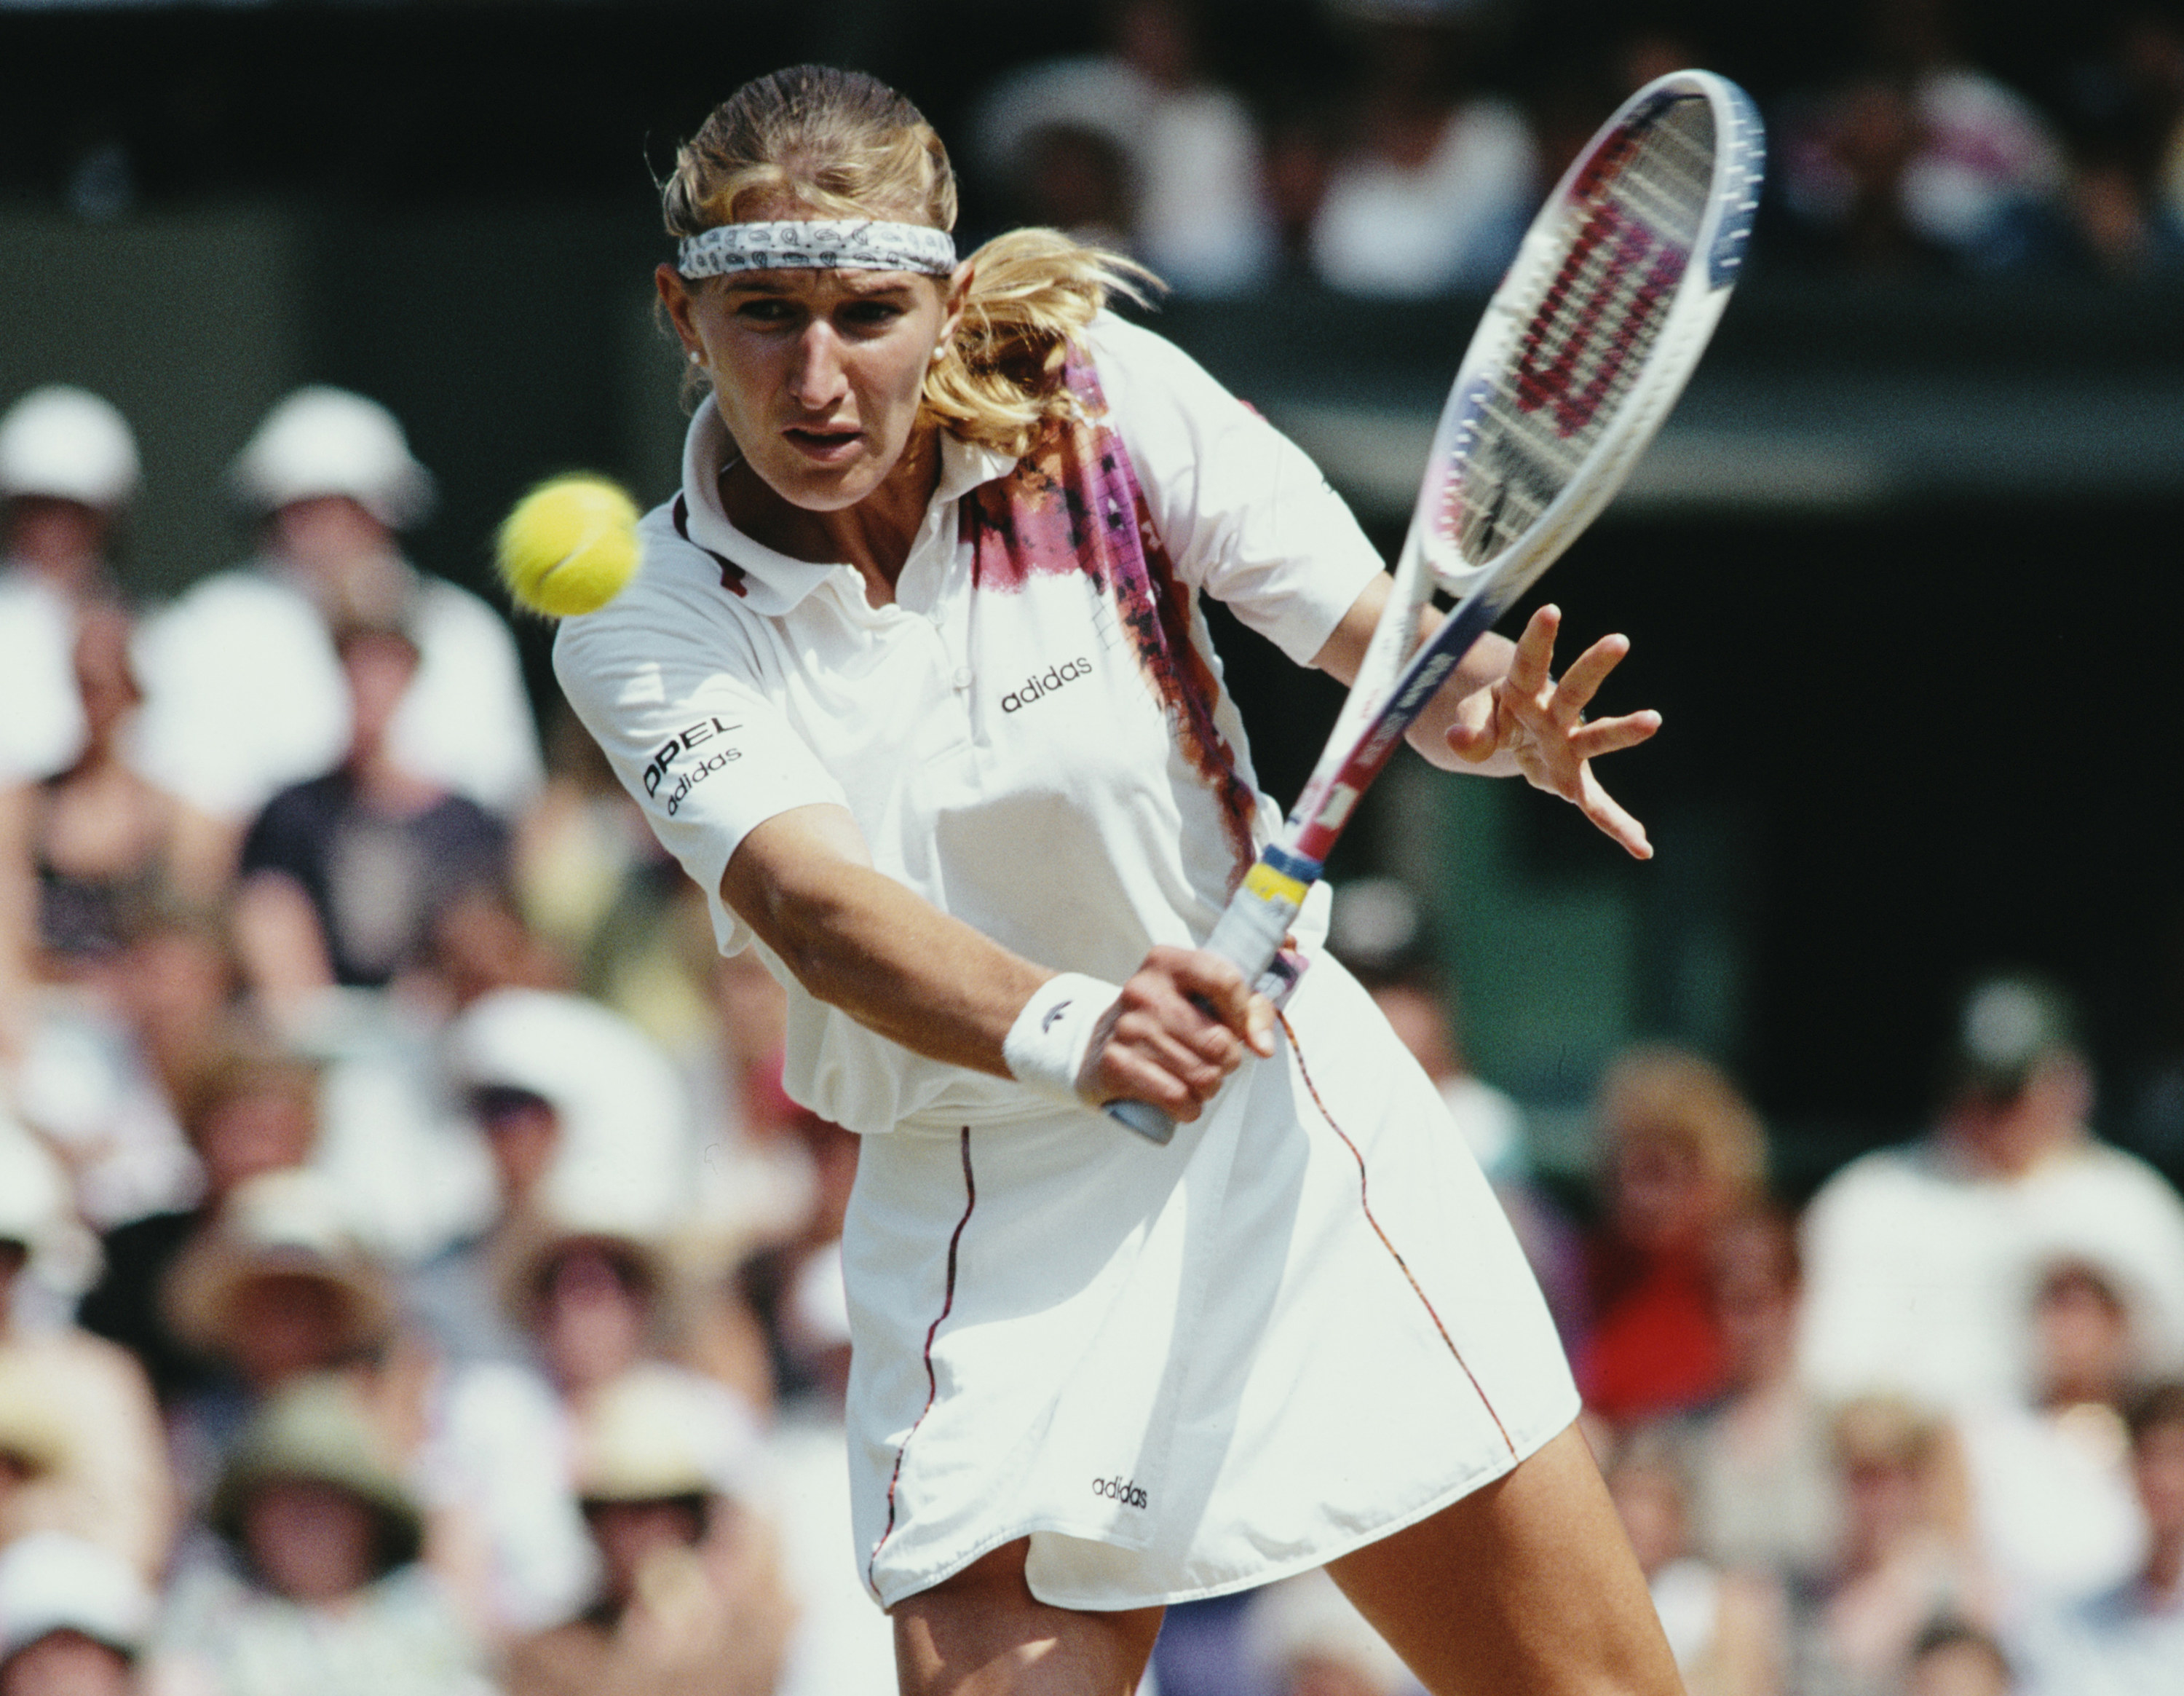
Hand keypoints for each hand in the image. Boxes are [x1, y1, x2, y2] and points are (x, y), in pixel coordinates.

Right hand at [1079, 945, 1277, 1121]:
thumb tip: (1263, 1046)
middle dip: (1228, 1061)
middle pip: (1218, 1040)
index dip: (1245, 1013)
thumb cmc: (1167, 1020)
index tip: (1241, 1029)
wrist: (1100, 1045)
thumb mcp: (1202, 999)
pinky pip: (1176, 1098)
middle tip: (1215, 1060)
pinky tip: (1182, 1098)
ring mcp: (1127, 1028)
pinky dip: (1189, 1107)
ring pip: (1201, 1074)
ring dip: (1209, 1086)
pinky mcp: (1116, 1065)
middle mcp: (1143, 991)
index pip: (1225, 981)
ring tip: (1197, 1078)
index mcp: (1166, 962)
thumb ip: (1249, 1010)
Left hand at [1445, 604, 1659, 858]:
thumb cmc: (1493, 714)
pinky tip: (1641, 847)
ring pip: (1597, 736)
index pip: (1528, 660)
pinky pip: (1596, 806)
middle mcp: (1555, 714)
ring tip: (1653, 720)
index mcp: (1524, 690)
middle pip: (1574, 688)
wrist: (1510, 735)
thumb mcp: (1472, 716)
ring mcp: (1569, 746)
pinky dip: (1617, 826)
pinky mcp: (1573, 780)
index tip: (1550, 611)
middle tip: (1619, 640)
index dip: (1538, 637)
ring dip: (1623, 729)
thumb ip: (1469, 728)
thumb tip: (1459, 743)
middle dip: (1593, 665)